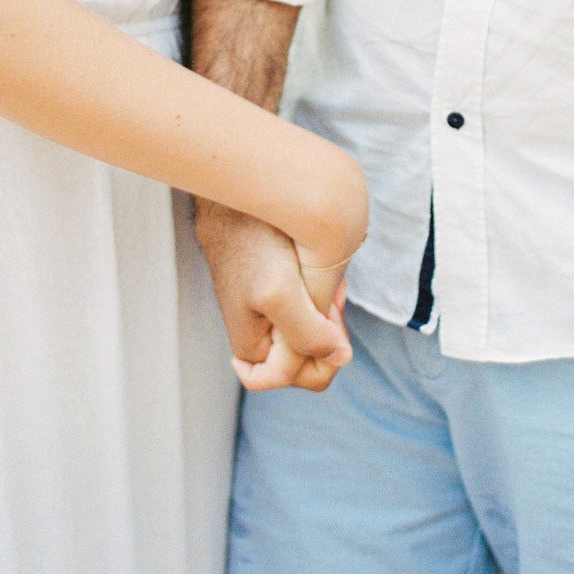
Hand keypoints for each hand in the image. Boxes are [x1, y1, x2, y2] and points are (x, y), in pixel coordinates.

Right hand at [194, 202, 352, 393]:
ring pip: (314, 326)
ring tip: (325, 273)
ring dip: (327, 303)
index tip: (326, 314)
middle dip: (331, 326)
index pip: (309, 376)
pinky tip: (318, 265)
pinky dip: (320, 287)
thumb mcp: (279, 295)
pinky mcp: (273, 290)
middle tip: (331, 291)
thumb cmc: (251, 243)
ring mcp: (266, 314)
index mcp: (255, 351)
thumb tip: (340, 359)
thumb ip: (307, 335)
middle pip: (314, 354)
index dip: (328, 350)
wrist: (233, 197)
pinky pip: (308, 303)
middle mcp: (260, 337)